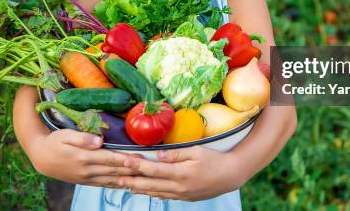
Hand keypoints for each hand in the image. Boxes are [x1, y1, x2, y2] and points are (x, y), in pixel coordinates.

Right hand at [28, 129, 138, 187]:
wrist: (41, 158)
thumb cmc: (55, 142)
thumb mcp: (65, 135)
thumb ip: (82, 138)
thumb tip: (98, 141)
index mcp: (84, 157)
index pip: (110, 158)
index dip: (126, 159)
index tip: (141, 158)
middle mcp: (87, 170)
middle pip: (115, 170)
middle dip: (133, 169)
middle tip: (149, 167)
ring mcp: (87, 178)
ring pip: (112, 179)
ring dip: (128, 178)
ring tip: (144, 176)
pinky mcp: (86, 181)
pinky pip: (105, 184)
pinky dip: (117, 184)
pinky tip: (128, 183)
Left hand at [118, 146, 244, 200]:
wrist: (231, 175)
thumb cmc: (215, 159)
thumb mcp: (197, 151)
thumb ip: (176, 154)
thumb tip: (159, 155)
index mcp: (181, 173)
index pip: (154, 169)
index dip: (138, 165)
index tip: (125, 161)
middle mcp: (179, 186)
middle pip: (151, 184)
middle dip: (133, 180)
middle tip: (118, 177)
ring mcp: (181, 194)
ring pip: (156, 192)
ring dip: (140, 188)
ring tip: (126, 185)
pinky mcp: (185, 197)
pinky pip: (165, 196)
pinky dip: (153, 193)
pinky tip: (145, 190)